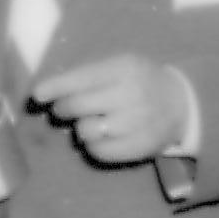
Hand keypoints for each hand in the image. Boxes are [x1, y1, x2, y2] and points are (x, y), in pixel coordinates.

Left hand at [31, 54, 188, 165]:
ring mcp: (137, 122)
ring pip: (85, 131)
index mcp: (124, 68)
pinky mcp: (139, 147)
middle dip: (62, 109)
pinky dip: (93, 146)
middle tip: (63, 110)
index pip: (80, 79)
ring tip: (92, 122)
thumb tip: (43, 92)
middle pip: (77, 106)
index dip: (55, 87)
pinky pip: (99, 151)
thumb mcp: (120, 65)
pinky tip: (102, 137)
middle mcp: (131, 94)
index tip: (37, 95)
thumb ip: (86, 75)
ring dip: (81, 127)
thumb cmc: (140, 80)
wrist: (181, 103)